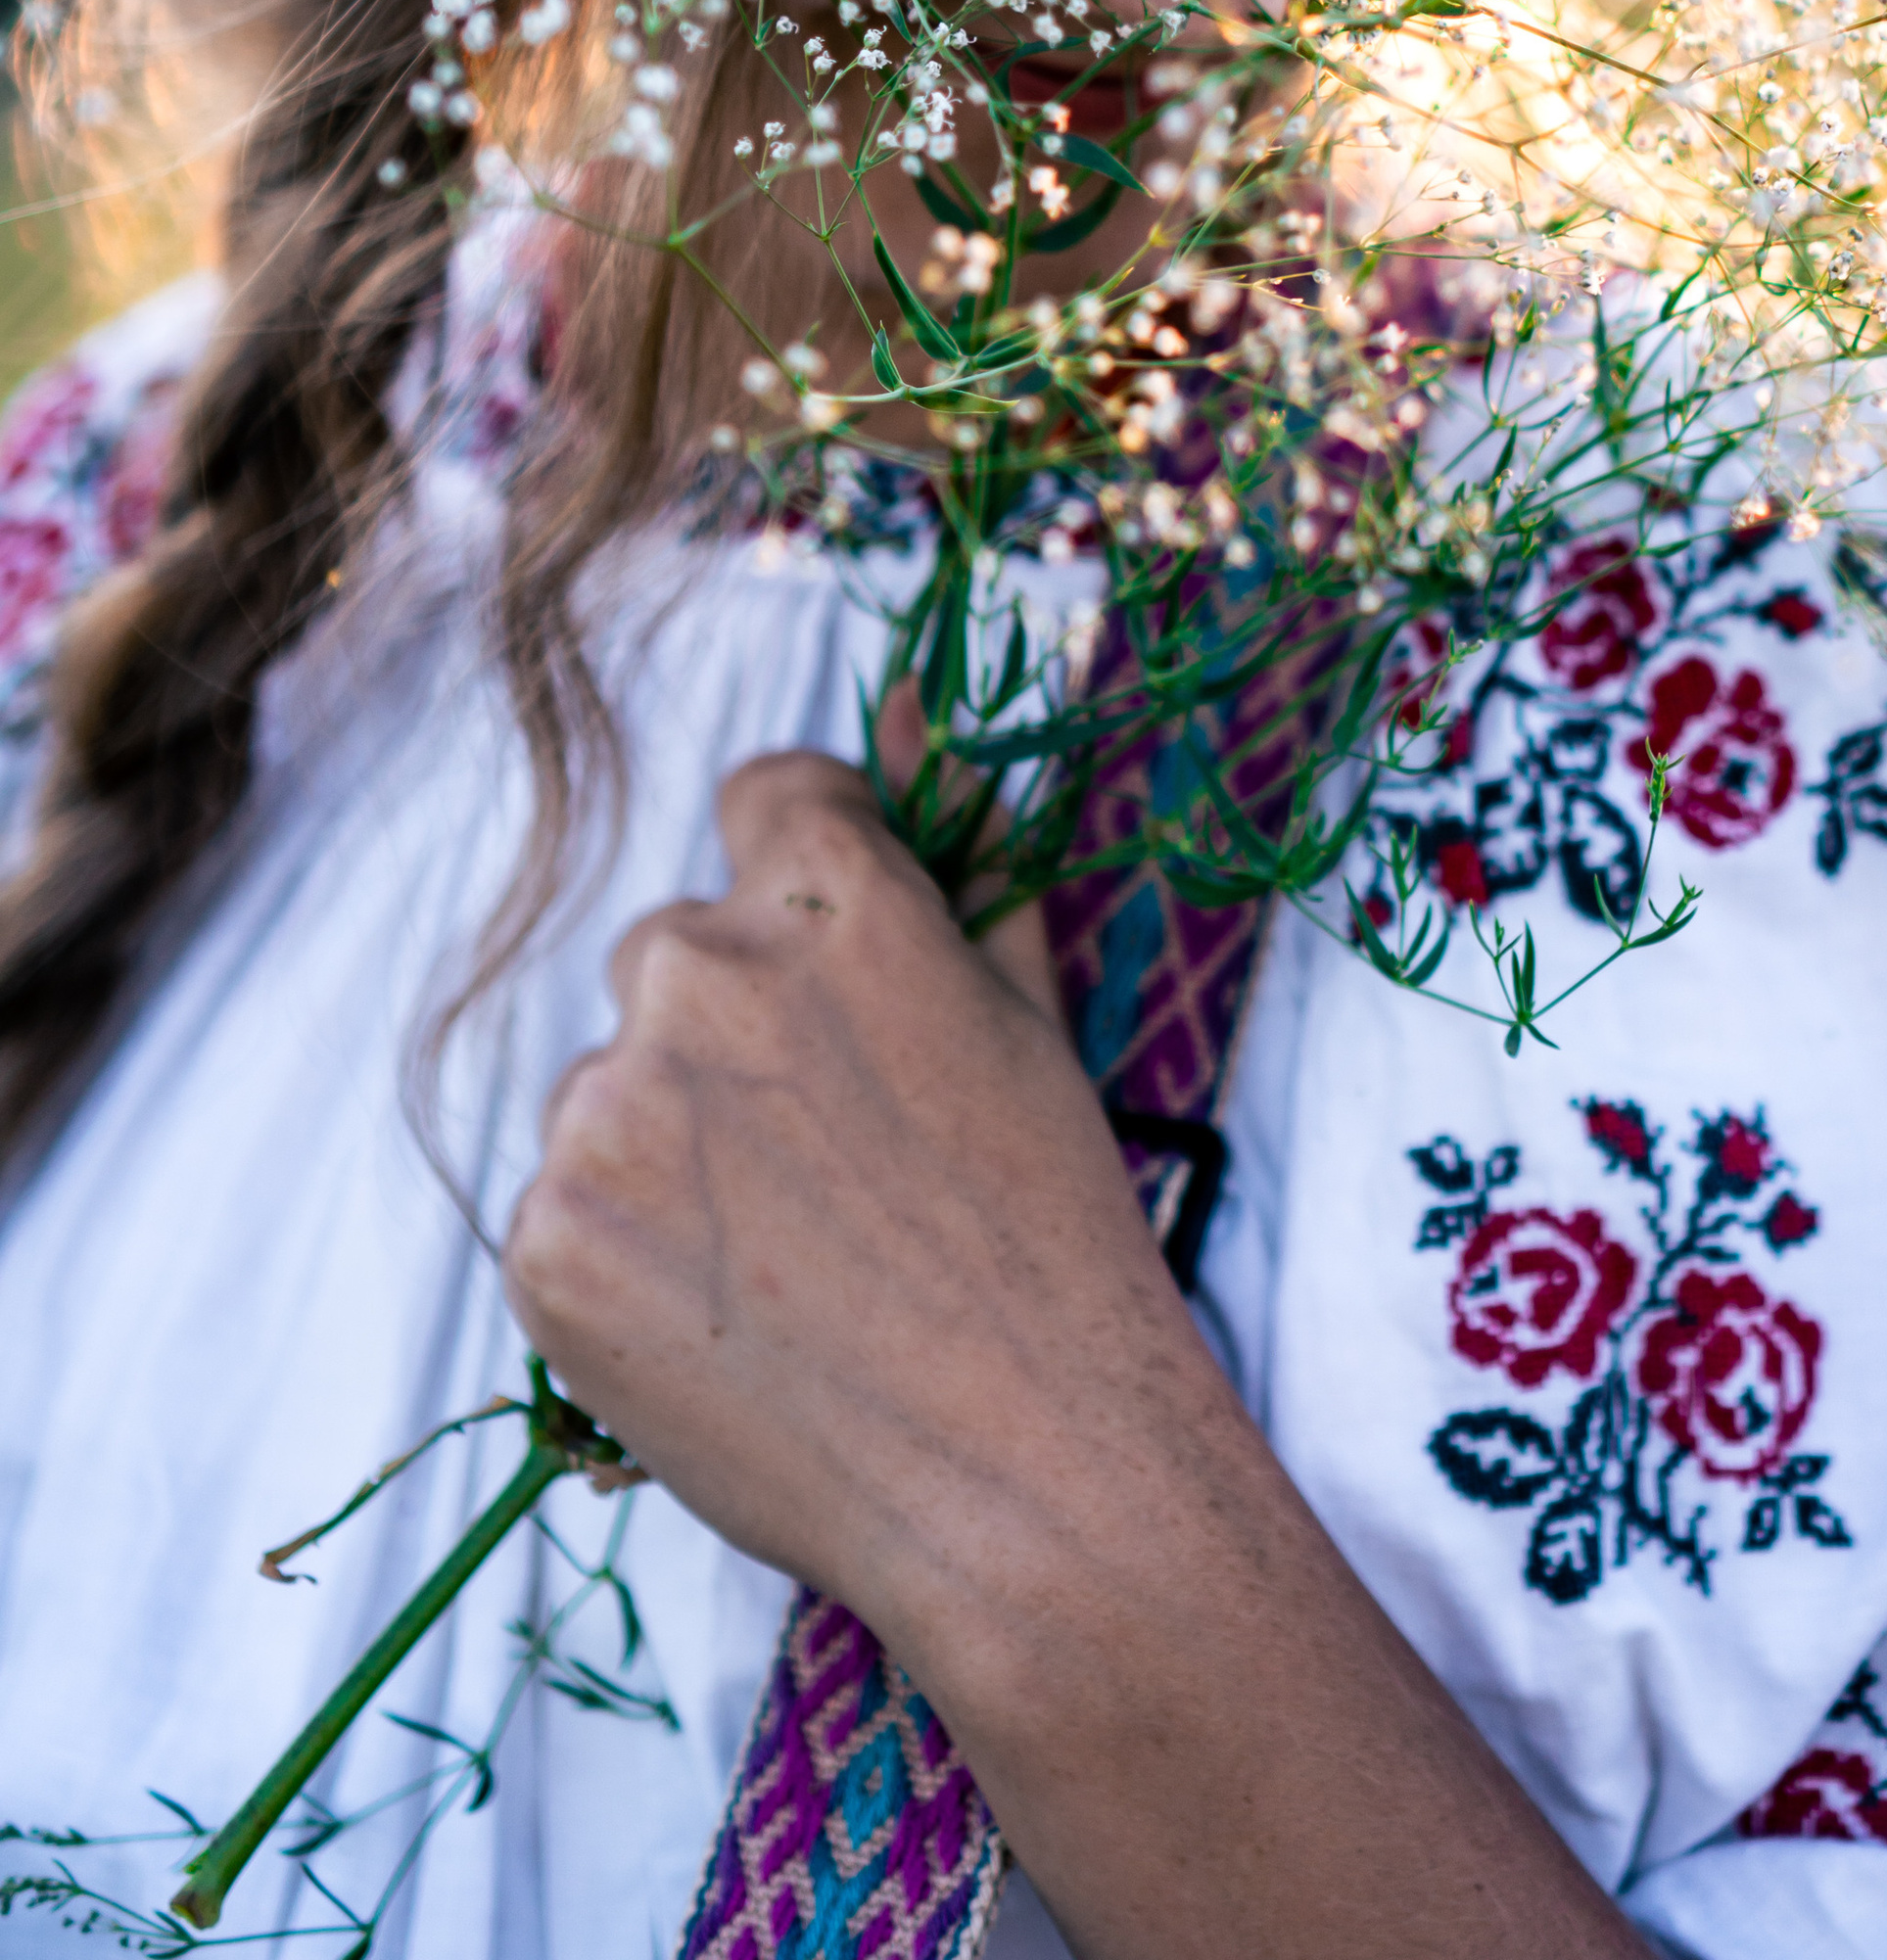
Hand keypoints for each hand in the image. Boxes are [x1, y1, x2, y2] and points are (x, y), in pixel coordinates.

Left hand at [507, 750, 1641, 1959]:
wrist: (1027, 1474)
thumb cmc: (1049, 1234)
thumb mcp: (1027, 1008)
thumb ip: (963, 841)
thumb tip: (913, 704)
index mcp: (827, 897)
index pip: (764, 795)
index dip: (801, 881)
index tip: (835, 972)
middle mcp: (698, 973)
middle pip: (674, 950)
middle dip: (737, 1033)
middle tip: (835, 1165)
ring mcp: (607, 1109)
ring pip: (613, 1088)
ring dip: (674, 1149)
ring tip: (792, 1264)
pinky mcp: (545, 1240)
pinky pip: (566, 1209)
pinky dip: (629, 1258)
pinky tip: (733, 1325)